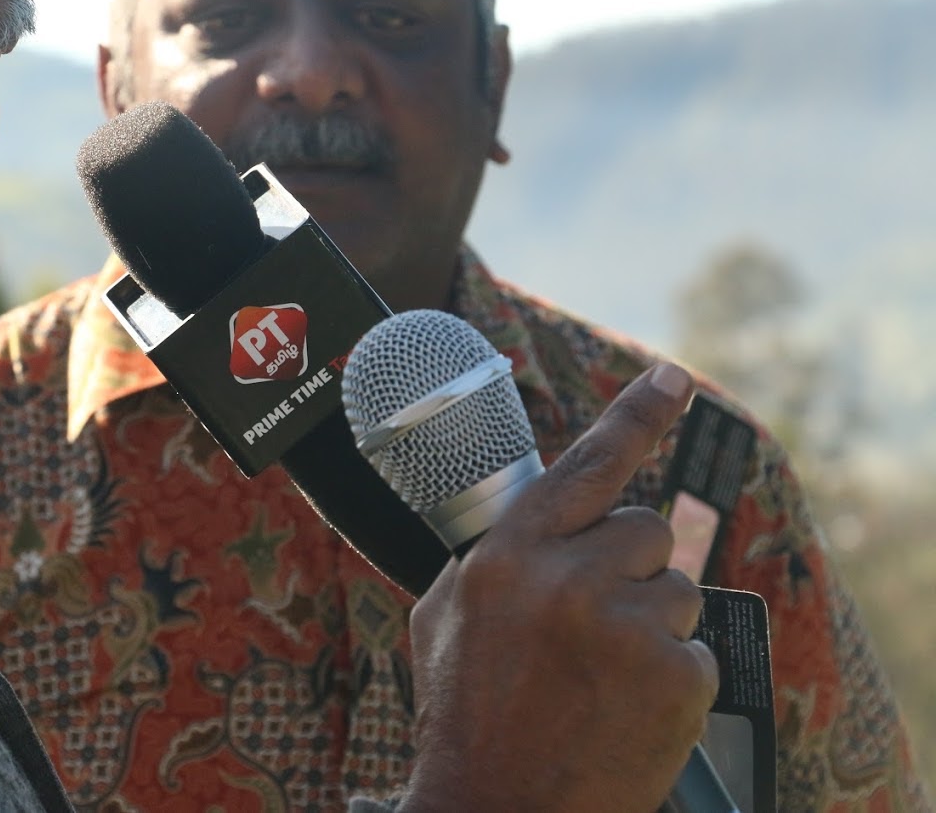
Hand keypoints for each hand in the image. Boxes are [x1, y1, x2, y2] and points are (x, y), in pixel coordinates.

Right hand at [401, 363, 717, 812]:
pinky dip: (671, 679)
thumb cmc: (466, 714)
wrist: (497, 810)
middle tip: (594, 622)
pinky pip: (697, 651)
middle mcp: (568, 579)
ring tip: (601, 676)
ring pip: (677, 588)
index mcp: (507, 556)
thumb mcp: (448, 617)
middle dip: (630, 567)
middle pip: (647, 529)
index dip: (636, 414)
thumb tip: (531, 512)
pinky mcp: (675, 679)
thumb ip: (495, 555)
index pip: (586, 466)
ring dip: (650, 623)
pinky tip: (626, 709)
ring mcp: (626, 628)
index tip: (673, 376)